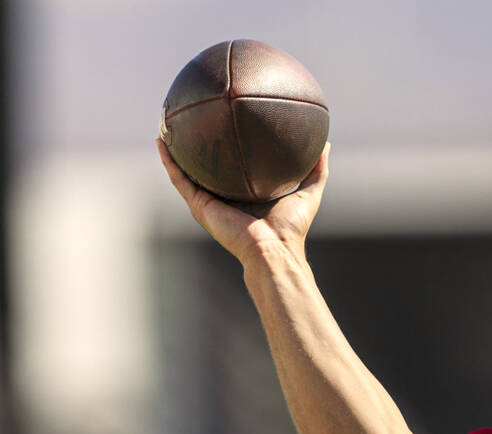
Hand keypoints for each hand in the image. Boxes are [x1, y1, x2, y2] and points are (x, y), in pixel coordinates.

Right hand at [155, 137, 329, 263]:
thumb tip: (325, 144)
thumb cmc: (291, 229)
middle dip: (199, 147)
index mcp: (246, 195)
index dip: (229, 150)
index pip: (234, 169)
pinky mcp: (199, 207)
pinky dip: (169, 162)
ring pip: (186, 172)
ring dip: (175, 151)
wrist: (273, 250)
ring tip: (167, 126)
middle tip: (192, 120)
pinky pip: (180, 180)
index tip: (226, 126)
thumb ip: (317, 169)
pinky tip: (161, 142)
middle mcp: (225, 199)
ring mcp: (209, 203)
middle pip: (207, 169)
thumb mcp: (308, 192)